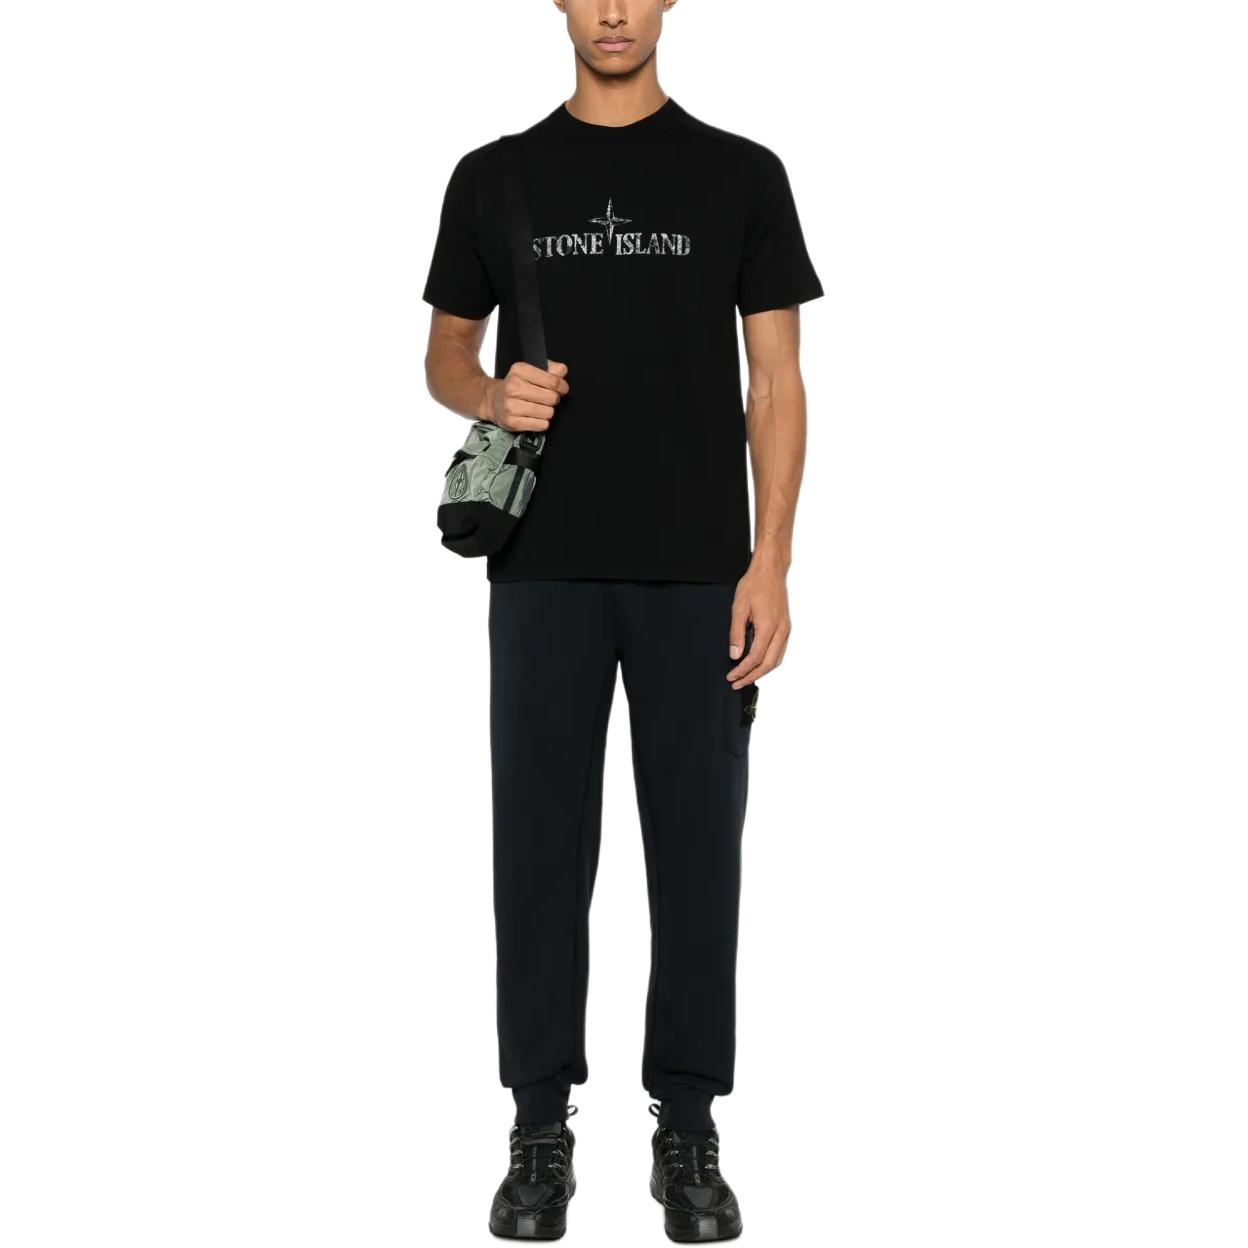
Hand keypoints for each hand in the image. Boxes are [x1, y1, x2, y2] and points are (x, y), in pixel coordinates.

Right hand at [483, 360, 568, 431]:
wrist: (493, 400)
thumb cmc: (516, 386)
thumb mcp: (529, 371)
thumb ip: (549, 369)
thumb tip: (562, 370)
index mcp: (519, 371)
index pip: (552, 381)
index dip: (562, 386)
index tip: (561, 388)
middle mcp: (513, 387)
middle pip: (552, 397)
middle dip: (554, 399)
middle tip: (548, 399)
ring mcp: (512, 406)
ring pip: (548, 412)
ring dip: (548, 412)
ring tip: (540, 408)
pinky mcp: (513, 422)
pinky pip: (541, 425)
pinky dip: (542, 422)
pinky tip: (535, 417)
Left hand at [726, 559, 791, 689]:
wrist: (771, 570)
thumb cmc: (754, 585)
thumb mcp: (738, 608)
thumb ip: (736, 633)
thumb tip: (734, 655)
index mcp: (769, 626)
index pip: (755, 658)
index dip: (742, 670)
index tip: (730, 676)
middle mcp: (781, 631)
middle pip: (768, 664)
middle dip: (752, 676)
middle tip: (736, 683)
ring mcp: (786, 629)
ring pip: (776, 660)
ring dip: (761, 671)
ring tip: (746, 677)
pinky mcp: (786, 627)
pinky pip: (780, 651)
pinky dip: (769, 662)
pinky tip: (758, 664)